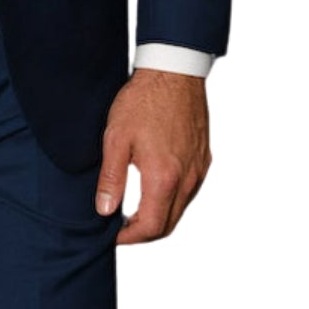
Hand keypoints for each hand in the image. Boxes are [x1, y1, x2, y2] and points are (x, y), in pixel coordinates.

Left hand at [95, 67, 210, 244]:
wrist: (173, 71)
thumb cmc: (143, 101)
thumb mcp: (116, 138)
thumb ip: (111, 179)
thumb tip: (104, 210)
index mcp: (164, 177)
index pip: (151, 227)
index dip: (130, 238)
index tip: (113, 235)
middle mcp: (187, 178)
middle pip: (169, 224)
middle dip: (144, 232)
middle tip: (121, 228)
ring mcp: (198, 169)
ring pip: (181, 209)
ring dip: (159, 216)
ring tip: (134, 209)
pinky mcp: (203, 158)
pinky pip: (190, 190)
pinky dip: (172, 199)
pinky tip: (155, 187)